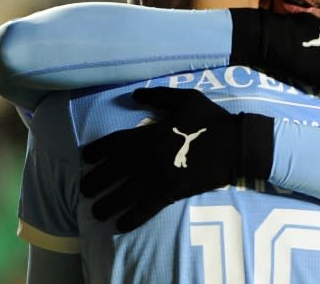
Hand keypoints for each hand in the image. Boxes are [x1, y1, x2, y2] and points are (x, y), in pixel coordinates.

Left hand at [80, 87, 272, 231]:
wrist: (235, 144)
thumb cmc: (210, 119)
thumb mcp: (185, 98)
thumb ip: (158, 96)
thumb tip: (134, 94)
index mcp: (148, 133)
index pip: (113, 143)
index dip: (97, 151)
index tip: (86, 158)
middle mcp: (147, 157)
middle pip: (112, 171)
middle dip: (95, 181)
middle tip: (84, 190)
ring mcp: (158, 176)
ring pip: (124, 194)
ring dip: (107, 204)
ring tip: (96, 212)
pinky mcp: (171, 192)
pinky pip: (146, 209)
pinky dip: (131, 219)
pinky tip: (120, 225)